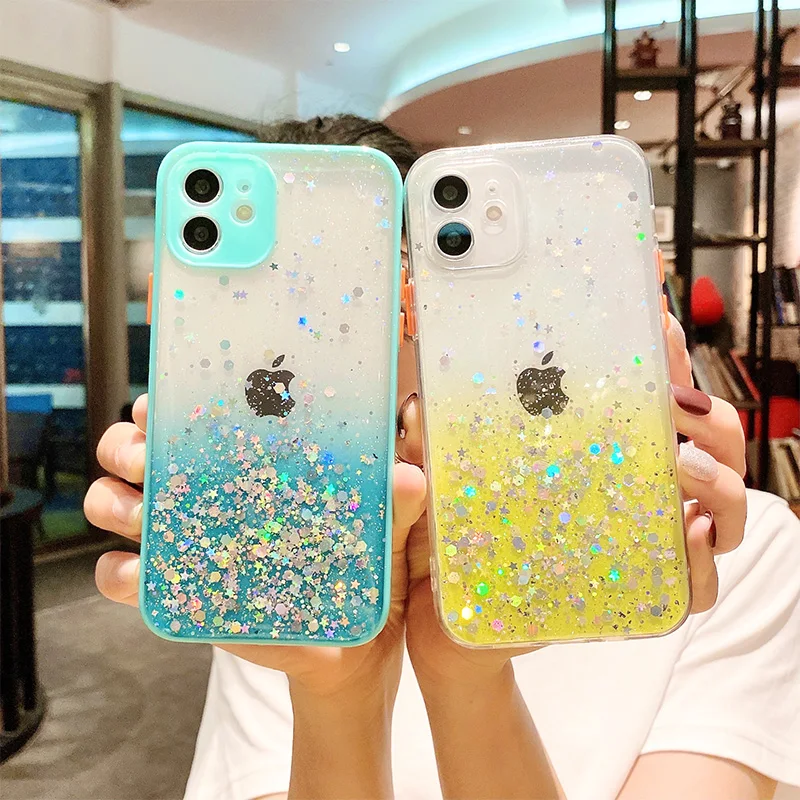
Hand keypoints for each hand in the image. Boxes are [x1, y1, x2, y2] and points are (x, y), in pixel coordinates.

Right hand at [84, 394, 426, 699]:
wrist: (348, 649)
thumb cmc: (362, 572)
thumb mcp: (382, 532)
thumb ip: (396, 503)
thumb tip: (410, 476)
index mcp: (247, 465)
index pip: (194, 417)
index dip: (167, 402)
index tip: (162, 398)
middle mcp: (205, 493)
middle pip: (137, 451)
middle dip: (125, 444)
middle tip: (146, 455)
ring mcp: (184, 540)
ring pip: (116, 503)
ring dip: (110, 500)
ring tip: (135, 510)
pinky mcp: (177, 591)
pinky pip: (123, 577)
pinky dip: (115, 572)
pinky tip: (134, 570)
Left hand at [404, 314, 746, 686]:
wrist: (453, 623)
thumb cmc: (455, 543)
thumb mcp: (446, 484)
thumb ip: (433, 446)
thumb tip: (417, 402)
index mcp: (594, 450)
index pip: (645, 394)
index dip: (661, 353)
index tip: (657, 314)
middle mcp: (632, 489)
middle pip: (707, 443)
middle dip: (710, 416)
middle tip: (679, 402)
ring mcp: (644, 541)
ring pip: (721, 506)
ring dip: (721, 479)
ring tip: (685, 466)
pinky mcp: (640, 595)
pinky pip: (696, 584)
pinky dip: (704, 559)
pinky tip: (690, 530)